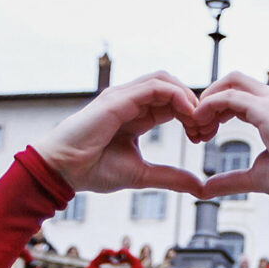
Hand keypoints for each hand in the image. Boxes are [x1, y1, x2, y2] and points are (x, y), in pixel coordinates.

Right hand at [35, 72, 205, 196]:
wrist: (62, 170)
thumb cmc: (93, 170)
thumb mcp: (142, 174)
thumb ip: (171, 177)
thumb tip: (200, 187)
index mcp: (136, 115)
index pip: (172, 103)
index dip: (193, 115)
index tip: (203, 137)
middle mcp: (130, 102)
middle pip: (172, 88)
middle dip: (195, 105)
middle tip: (206, 130)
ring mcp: (123, 97)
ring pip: (166, 80)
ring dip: (188, 97)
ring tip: (198, 122)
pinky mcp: (118, 99)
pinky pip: (156, 86)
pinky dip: (178, 96)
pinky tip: (188, 115)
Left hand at [189, 72, 268, 200]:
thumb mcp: (256, 174)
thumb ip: (230, 179)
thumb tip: (205, 189)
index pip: (240, 93)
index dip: (218, 108)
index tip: (206, 130)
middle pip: (233, 80)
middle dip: (210, 97)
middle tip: (198, 124)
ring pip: (229, 83)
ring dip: (207, 101)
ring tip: (197, 126)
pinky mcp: (266, 109)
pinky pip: (228, 97)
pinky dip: (210, 106)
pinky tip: (201, 123)